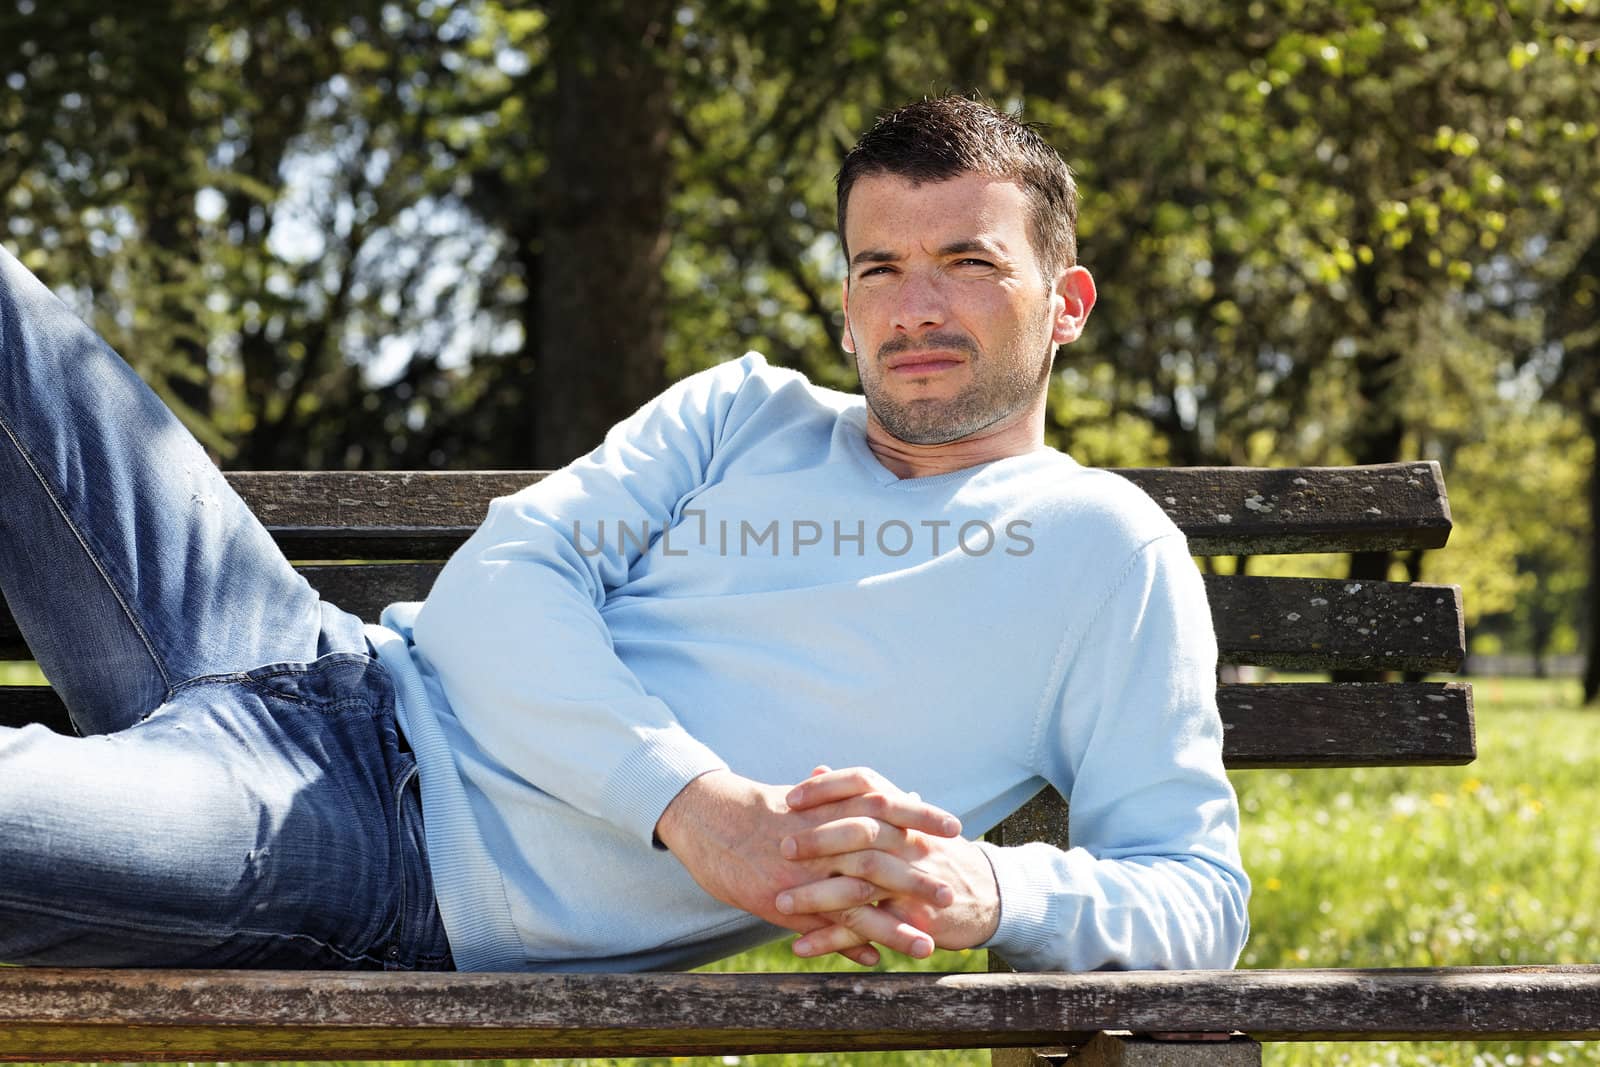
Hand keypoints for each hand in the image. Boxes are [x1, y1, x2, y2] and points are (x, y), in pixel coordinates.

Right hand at [654, 767, 962, 964]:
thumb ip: (851, 796)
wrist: (709, 818)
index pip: (887, 807)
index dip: (922, 817)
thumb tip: (895, 791)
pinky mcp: (782, 900)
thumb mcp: (808, 794)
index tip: (955, 828)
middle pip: (879, 860)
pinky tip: (874, 960)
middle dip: (916, 880)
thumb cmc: (761, 806)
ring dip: (892, 926)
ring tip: (925, 946)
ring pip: (856, 902)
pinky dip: (849, 943)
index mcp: (830, 806)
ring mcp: (804, 873)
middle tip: (950, 895)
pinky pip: (822, 926)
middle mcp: (821, 839)